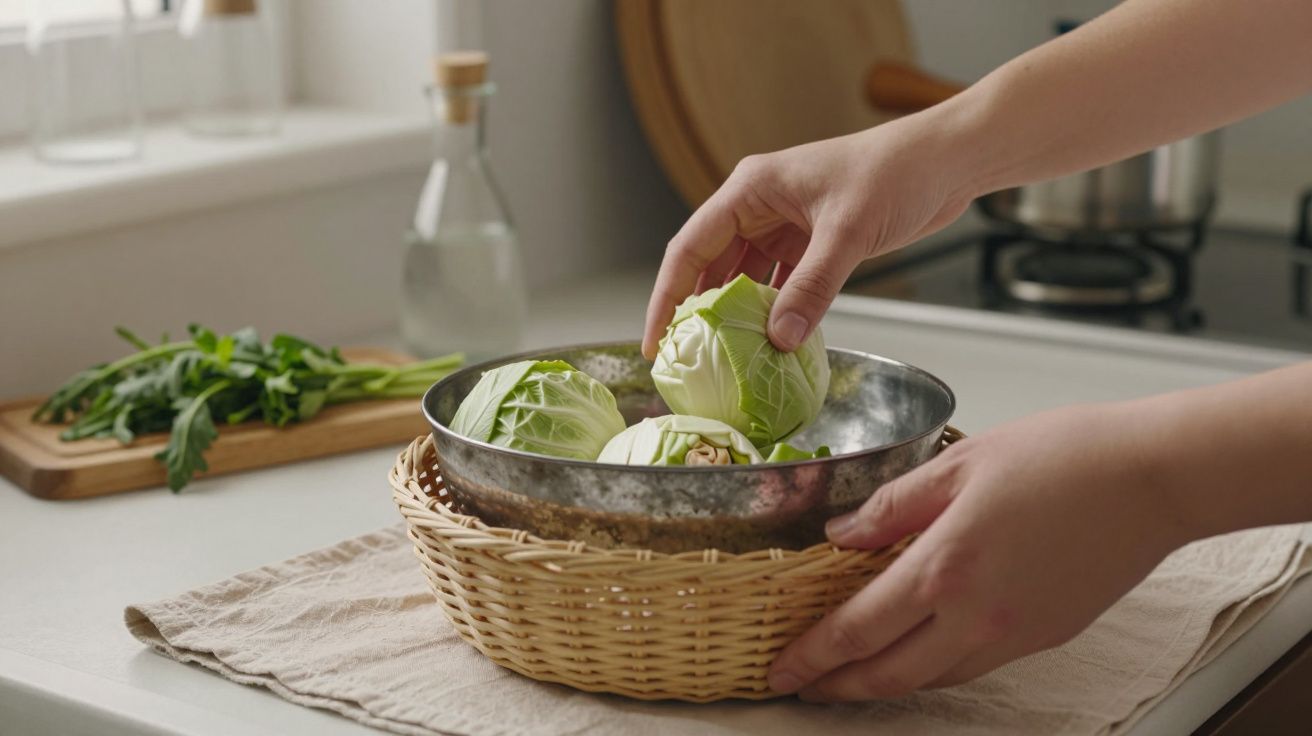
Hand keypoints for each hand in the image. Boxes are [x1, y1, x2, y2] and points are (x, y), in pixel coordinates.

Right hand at [641, 112, 978, 358]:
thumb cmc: (896, 173)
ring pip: (744, 278)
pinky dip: (774, 312)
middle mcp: (759, 206)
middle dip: (696, 311)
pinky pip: (779, 284)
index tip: (656, 339)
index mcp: (751, 189)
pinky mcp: (812, 242)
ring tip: (724, 359)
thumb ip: (812, 287)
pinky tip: (771, 342)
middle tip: (685, 359)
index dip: (667, 295)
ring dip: (737, 316)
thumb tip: (778, 339)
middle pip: (710, 265)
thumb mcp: (848, 232)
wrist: (946, 161)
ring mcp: (785, 225)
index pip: (690, 246)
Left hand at [767, 402, 1193, 700]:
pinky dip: (931, 669)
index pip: (856, 630)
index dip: (811, 655)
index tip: (780, 668)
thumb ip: (892, 505)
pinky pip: (973, 668)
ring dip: (882, 683)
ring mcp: (1013, 635)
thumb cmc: (1064, 457)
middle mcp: (975, 617)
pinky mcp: (1043, 637)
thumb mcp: (959, 463)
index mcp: (945, 568)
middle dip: (836, 686)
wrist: (1152, 479)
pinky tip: (917, 651)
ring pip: (930, 679)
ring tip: (850, 674)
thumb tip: (841, 533)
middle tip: (802, 685)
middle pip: (887, 674)